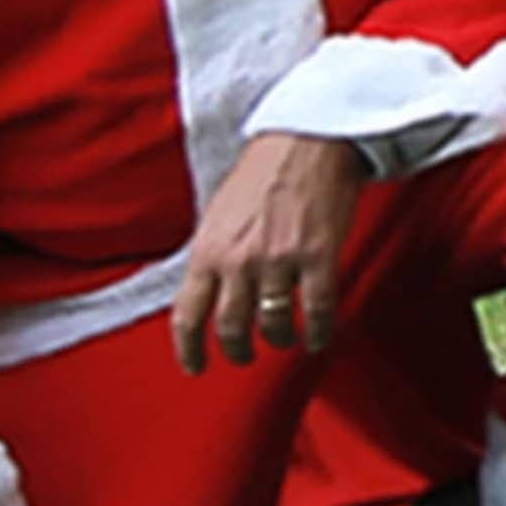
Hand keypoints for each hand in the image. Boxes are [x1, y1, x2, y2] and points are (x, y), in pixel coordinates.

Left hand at [170, 127, 366, 371]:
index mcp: (207, 250)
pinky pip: (315, 310)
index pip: (188, 315)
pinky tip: (317, 337)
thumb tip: (210, 288)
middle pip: (230, 327)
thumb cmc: (263, 170)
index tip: (196, 366)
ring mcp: (278, 261)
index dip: (189, 349)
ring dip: (278, 339)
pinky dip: (316, 331)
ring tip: (284, 339)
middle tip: (244, 355)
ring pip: (272, 323)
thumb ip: (213, 253)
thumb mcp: (218, 213)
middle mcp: (238, 261)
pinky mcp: (318, 257)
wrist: (307, 139)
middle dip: (237, 349)